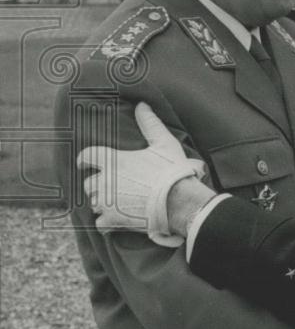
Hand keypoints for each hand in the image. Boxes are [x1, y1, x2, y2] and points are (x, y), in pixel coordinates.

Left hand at [77, 102, 210, 245]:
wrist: (177, 201)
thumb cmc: (171, 171)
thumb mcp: (164, 143)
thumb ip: (150, 123)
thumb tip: (142, 104)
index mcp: (113, 160)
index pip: (87, 156)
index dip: (84, 160)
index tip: (83, 164)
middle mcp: (104, 181)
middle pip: (88, 184)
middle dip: (96, 185)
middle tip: (109, 187)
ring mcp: (107, 202)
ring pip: (94, 203)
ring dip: (101, 204)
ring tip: (114, 204)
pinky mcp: (112, 220)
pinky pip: (100, 224)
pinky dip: (106, 224)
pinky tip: (114, 223)